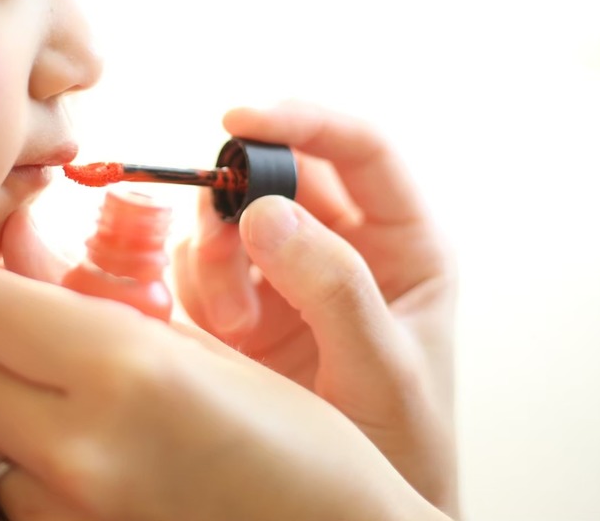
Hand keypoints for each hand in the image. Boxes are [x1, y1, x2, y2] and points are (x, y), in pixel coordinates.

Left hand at [0, 245, 447, 520]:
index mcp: (128, 369)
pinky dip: (36, 478)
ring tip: (84, 413)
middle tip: (43, 339)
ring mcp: (74, 520)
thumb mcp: (217, 353)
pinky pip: (15, 504)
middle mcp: (84, 449)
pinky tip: (97, 470)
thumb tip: (21, 243)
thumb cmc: (308, 448)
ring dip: (12, 418)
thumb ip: (109, 298)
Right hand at [173, 101, 458, 515]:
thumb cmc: (402, 442)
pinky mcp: (244, 302)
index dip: (303, 120)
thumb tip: (264, 212)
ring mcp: (290, 271)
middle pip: (282, 172)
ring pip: (232, 214)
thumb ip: (334, 288)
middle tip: (221, 245)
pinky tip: (223, 336)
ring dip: (214, 254)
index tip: (240, 119)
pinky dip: (195, 285)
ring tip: (236, 325)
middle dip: (240, 197)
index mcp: (404, 241)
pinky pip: (201, 263)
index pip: (359, 148)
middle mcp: (345, 243)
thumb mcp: (384, 368)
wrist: (353, 513)